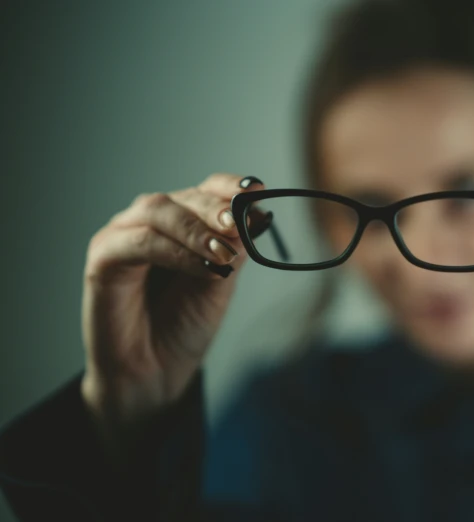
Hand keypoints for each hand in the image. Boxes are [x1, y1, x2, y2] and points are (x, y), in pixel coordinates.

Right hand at [81, 174, 266, 430]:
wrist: (156, 373)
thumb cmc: (186, 325)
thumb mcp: (222, 280)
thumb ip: (234, 246)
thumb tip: (257, 213)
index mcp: (182, 223)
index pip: (206, 190)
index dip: (230, 186)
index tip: (258, 190)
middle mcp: (150, 223)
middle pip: (183, 198)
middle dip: (215, 208)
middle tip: (239, 223)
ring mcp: (123, 237)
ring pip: (157, 211)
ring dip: (195, 229)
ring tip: (223, 253)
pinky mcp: (102, 260)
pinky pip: (139, 243)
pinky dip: (174, 251)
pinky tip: (203, 267)